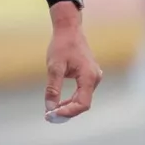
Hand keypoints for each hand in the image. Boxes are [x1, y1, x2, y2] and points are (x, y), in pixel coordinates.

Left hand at [43, 8, 101, 122]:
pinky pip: (82, 92)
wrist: (69, 29)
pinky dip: (71, 99)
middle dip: (66, 111)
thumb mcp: (54, 67)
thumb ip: (53, 88)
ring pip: (82, 99)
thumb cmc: (62, 45)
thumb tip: (50, 107)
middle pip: (83, 103)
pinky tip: (59, 102)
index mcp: (89, 76)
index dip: (68, 113)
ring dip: (68, 106)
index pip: (82, 104)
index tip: (52, 115)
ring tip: (52, 111)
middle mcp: (95, 78)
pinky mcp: (89, 75)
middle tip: (49, 116)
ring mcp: (93, 76)